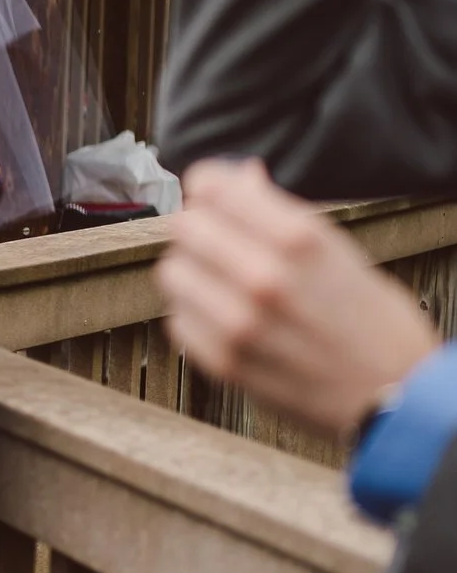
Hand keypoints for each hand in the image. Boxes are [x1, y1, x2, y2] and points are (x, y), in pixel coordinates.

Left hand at [156, 158, 439, 438]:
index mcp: (299, 239)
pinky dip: (194, 316)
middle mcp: (264, 277)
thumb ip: (281, 213)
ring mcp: (240, 323)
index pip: (210, 187)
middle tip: (220, 243)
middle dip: (199, 229)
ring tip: (222, 285)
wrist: (399, 398)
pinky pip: (177, 320)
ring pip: (172, 272)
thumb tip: (241, 174)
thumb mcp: (340, 251)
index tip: (215, 197)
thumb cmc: (374, 320)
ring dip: (191, 273)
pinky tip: (224, 320)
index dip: (209, 187)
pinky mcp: (224, 362)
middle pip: (184, 226)